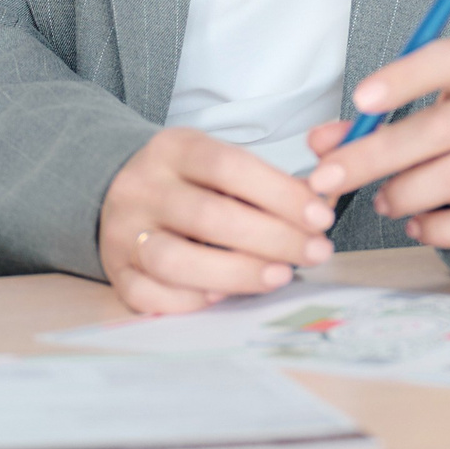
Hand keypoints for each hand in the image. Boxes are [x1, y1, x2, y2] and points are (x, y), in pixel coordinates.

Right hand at [99, 126, 335, 313]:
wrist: (119, 194)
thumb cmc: (194, 183)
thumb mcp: (226, 161)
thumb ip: (283, 172)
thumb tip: (333, 166)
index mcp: (175, 148)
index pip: (229, 166)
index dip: (279, 193)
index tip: (321, 218)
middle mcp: (143, 187)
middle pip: (207, 216)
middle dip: (271, 238)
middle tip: (315, 252)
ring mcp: (123, 232)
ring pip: (173, 259)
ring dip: (235, 272)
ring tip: (280, 276)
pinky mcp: (116, 272)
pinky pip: (148, 295)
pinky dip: (190, 300)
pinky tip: (225, 295)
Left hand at [303, 39, 449, 258]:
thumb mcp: (435, 122)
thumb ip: (377, 128)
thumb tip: (321, 142)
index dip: (405, 76)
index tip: (360, 101)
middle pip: (442, 126)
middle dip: (376, 154)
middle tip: (329, 177)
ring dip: (405, 193)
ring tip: (383, 203)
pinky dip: (437, 228)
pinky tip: (418, 225)